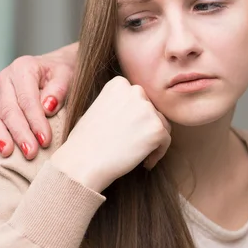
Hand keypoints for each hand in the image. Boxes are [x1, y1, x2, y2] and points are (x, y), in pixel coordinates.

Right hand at [0, 43, 77, 158]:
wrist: (54, 65)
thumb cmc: (62, 72)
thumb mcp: (67, 75)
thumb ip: (59, 89)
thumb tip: (47, 107)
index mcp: (24, 68)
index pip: (27, 99)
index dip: (35, 122)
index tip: (45, 140)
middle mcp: (6, 77)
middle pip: (9, 110)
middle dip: (20, 133)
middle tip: (30, 152)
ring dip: (1, 136)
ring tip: (8, 153)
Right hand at [50, 76, 170, 192]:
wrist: (82, 163)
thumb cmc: (85, 142)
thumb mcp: (99, 109)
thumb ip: (120, 104)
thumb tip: (137, 110)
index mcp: (119, 83)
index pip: (140, 99)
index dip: (136, 118)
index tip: (126, 133)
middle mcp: (135, 91)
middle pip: (153, 110)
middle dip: (146, 127)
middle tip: (132, 145)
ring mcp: (147, 109)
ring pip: (162, 124)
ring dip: (153, 140)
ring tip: (138, 154)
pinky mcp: (157, 128)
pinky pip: (166, 141)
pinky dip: (158, 153)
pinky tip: (144, 163)